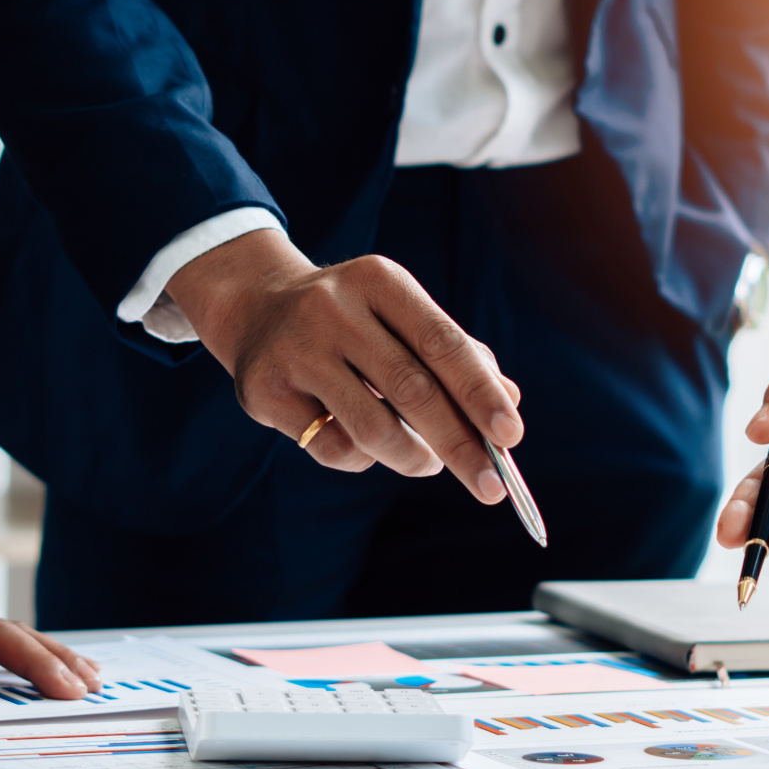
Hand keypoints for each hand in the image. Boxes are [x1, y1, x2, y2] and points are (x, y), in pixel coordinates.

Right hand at [166, 228, 522, 501]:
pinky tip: (365, 445)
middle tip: (490, 487)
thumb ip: (455, 354)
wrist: (257, 307)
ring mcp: (296, 349)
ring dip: (413, 458)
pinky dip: (362, 459)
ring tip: (427, 463)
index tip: (512, 436)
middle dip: (459, 445)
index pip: (443, 342)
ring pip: (372, 428)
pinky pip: (332, 448)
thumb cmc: (353, 319)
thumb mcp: (400, 317)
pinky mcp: (266, 390)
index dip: (481, 393)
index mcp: (380, 281)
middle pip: (413, 390)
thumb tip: (509, 400)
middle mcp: (335, 309)